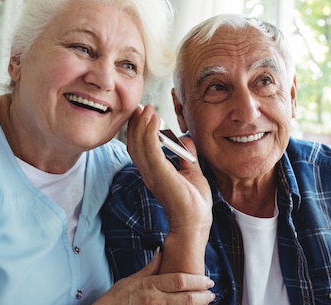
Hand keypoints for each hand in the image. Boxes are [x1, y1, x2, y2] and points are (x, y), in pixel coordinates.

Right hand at [95, 250, 214, 304]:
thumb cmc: (117, 297)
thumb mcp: (132, 279)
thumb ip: (150, 267)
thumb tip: (161, 251)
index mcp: (151, 285)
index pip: (179, 281)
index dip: (197, 280)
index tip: (208, 280)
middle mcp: (155, 299)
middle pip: (185, 297)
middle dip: (202, 296)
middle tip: (212, 294)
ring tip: (206, 303)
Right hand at [126, 105, 211, 273]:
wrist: (196, 223)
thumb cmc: (194, 204)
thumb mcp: (192, 172)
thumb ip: (187, 156)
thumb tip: (187, 140)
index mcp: (154, 172)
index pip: (140, 147)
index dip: (139, 129)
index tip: (143, 112)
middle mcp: (148, 172)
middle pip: (135, 143)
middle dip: (136, 123)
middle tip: (141, 106)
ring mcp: (152, 174)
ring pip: (139, 145)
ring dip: (142, 124)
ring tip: (147, 109)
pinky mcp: (159, 175)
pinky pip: (150, 150)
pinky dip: (149, 134)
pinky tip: (153, 121)